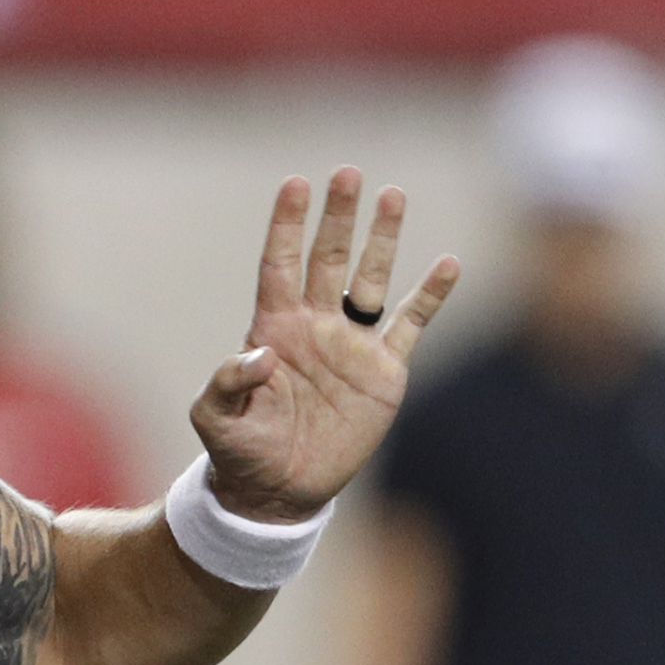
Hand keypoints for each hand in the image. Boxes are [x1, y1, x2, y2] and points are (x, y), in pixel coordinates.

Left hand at [191, 168, 460, 523]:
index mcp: (273, 326)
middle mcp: (315, 324)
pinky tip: (447, 264)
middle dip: (337, 216)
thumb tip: (260, 352)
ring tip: (393, 195)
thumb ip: (228, 384)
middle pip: (328, 257)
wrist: (281, 491)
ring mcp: (352, 344)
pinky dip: (430, 295)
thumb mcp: (217, 420)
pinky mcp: (385, 370)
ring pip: (371, 278)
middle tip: (347, 173)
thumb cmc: (241, 452)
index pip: (280, 263)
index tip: (295, 183)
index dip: (287, 224)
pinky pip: (411, 323)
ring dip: (382, 239)